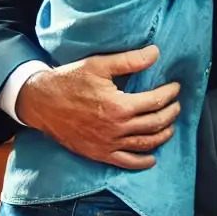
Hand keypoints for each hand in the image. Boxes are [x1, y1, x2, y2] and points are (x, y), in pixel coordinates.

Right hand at [15, 46, 180, 169]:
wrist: (40, 102)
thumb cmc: (69, 81)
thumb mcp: (98, 65)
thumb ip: (130, 60)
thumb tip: (156, 52)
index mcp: (119, 106)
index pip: (155, 101)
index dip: (170, 94)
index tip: (175, 87)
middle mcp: (116, 128)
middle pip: (155, 123)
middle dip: (171, 113)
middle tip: (176, 104)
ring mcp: (108, 144)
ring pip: (146, 144)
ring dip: (163, 135)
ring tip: (170, 125)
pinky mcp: (99, 154)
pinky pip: (126, 162)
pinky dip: (143, 161)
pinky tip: (153, 158)